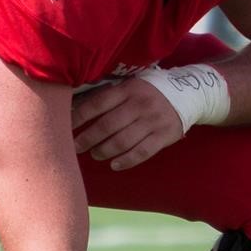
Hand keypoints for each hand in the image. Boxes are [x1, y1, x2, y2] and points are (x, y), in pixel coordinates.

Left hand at [71, 78, 186, 170]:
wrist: (186, 94)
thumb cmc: (146, 92)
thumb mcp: (128, 86)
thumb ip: (107, 96)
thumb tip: (73, 110)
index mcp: (127, 89)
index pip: (97, 104)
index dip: (78, 117)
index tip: (64, 127)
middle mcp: (139, 104)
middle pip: (107, 125)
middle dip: (87, 139)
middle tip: (75, 147)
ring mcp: (153, 120)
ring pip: (122, 141)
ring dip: (104, 151)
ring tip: (95, 154)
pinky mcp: (164, 135)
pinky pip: (142, 152)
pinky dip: (126, 161)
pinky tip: (114, 165)